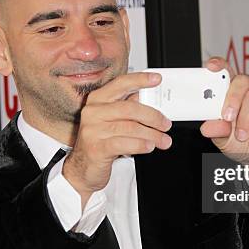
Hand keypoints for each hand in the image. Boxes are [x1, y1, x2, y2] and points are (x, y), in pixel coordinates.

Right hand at [63, 72, 172, 207]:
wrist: (82, 169)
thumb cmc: (100, 142)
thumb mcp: (112, 121)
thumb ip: (128, 109)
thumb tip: (152, 101)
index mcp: (97, 100)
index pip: (120, 84)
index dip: (140, 80)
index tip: (157, 79)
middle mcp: (93, 112)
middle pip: (130, 108)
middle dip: (153, 116)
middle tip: (166, 124)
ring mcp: (92, 130)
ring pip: (130, 128)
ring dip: (152, 135)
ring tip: (163, 140)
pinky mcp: (96, 148)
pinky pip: (124, 143)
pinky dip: (140, 145)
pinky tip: (149, 147)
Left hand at [200, 57, 248, 165]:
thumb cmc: (243, 142)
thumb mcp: (224, 139)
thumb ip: (217, 130)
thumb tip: (207, 126)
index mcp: (233, 90)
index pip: (226, 71)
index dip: (219, 65)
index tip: (211, 67)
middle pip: (242, 80)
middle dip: (232, 99)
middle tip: (227, 117)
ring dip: (246, 119)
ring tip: (241, 137)